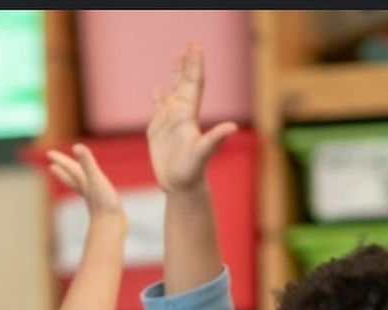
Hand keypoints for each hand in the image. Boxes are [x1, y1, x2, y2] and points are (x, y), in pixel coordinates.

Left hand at [47, 143, 125, 226]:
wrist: (112, 227)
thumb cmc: (104, 204)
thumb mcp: (96, 179)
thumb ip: (87, 163)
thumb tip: (76, 146)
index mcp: (84, 183)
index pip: (70, 168)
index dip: (60, 160)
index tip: (49, 154)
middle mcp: (87, 190)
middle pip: (72, 178)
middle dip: (63, 171)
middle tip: (52, 167)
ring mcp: (95, 200)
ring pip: (82, 187)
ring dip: (77, 182)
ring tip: (75, 178)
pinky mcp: (104, 207)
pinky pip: (95, 196)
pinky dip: (92, 192)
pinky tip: (96, 195)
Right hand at [147, 43, 236, 193]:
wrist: (181, 186)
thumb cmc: (192, 172)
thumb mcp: (203, 154)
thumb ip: (215, 139)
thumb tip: (232, 127)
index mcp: (190, 116)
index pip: (193, 84)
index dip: (194, 66)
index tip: (196, 47)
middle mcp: (181, 116)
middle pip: (185, 84)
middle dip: (187, 65)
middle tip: (191, 44)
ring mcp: (170, 124)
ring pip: (172, 94)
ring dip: (175, 76)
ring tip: (177, 57)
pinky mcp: (158, 133)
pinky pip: (157, 110)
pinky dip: (157, 99)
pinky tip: (155, 91)